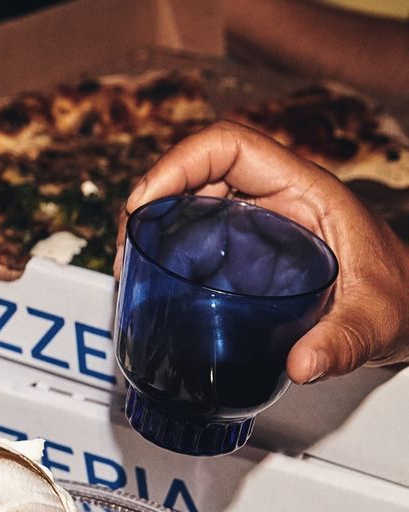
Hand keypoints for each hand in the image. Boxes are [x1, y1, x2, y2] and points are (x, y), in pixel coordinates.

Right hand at [125, 123, 408, 380]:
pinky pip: (200, 231)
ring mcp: (260, 220)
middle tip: (130, 253)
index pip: (229, 145)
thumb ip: (342, 343)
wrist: (407, 310)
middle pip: (197, 171)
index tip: (147, 204)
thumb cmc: (399, 300)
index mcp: (303, 190)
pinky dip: (170, 250)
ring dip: (155, 225)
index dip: (178, 163)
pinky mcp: (249, 248)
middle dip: (152, 200)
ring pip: (192, 200)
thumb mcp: (374, 322)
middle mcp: (276, 196)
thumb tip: (301, 366)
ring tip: (133, 270)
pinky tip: (156, 285)